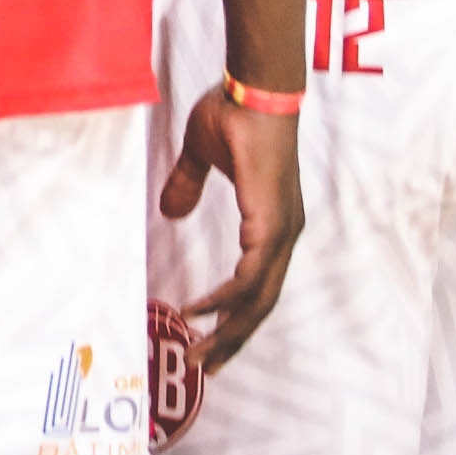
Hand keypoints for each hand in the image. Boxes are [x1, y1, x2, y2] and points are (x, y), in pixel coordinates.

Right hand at [162, 86, 303, 368]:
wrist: (254, 88)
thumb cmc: (232, 112)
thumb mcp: (200, 153)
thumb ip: (188, 184)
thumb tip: (172, 212)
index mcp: (272, 221)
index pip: (258, 282)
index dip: (235, 314)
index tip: (208, 337)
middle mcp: (283, 233)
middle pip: (261, 303)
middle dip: (231, 339)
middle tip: (204, 366)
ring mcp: (280, 230)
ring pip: (258, 299)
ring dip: (228, 330)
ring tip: (200, 353)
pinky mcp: (271, 223)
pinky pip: (251, 276)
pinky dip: (226, 299)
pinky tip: (202, 312)